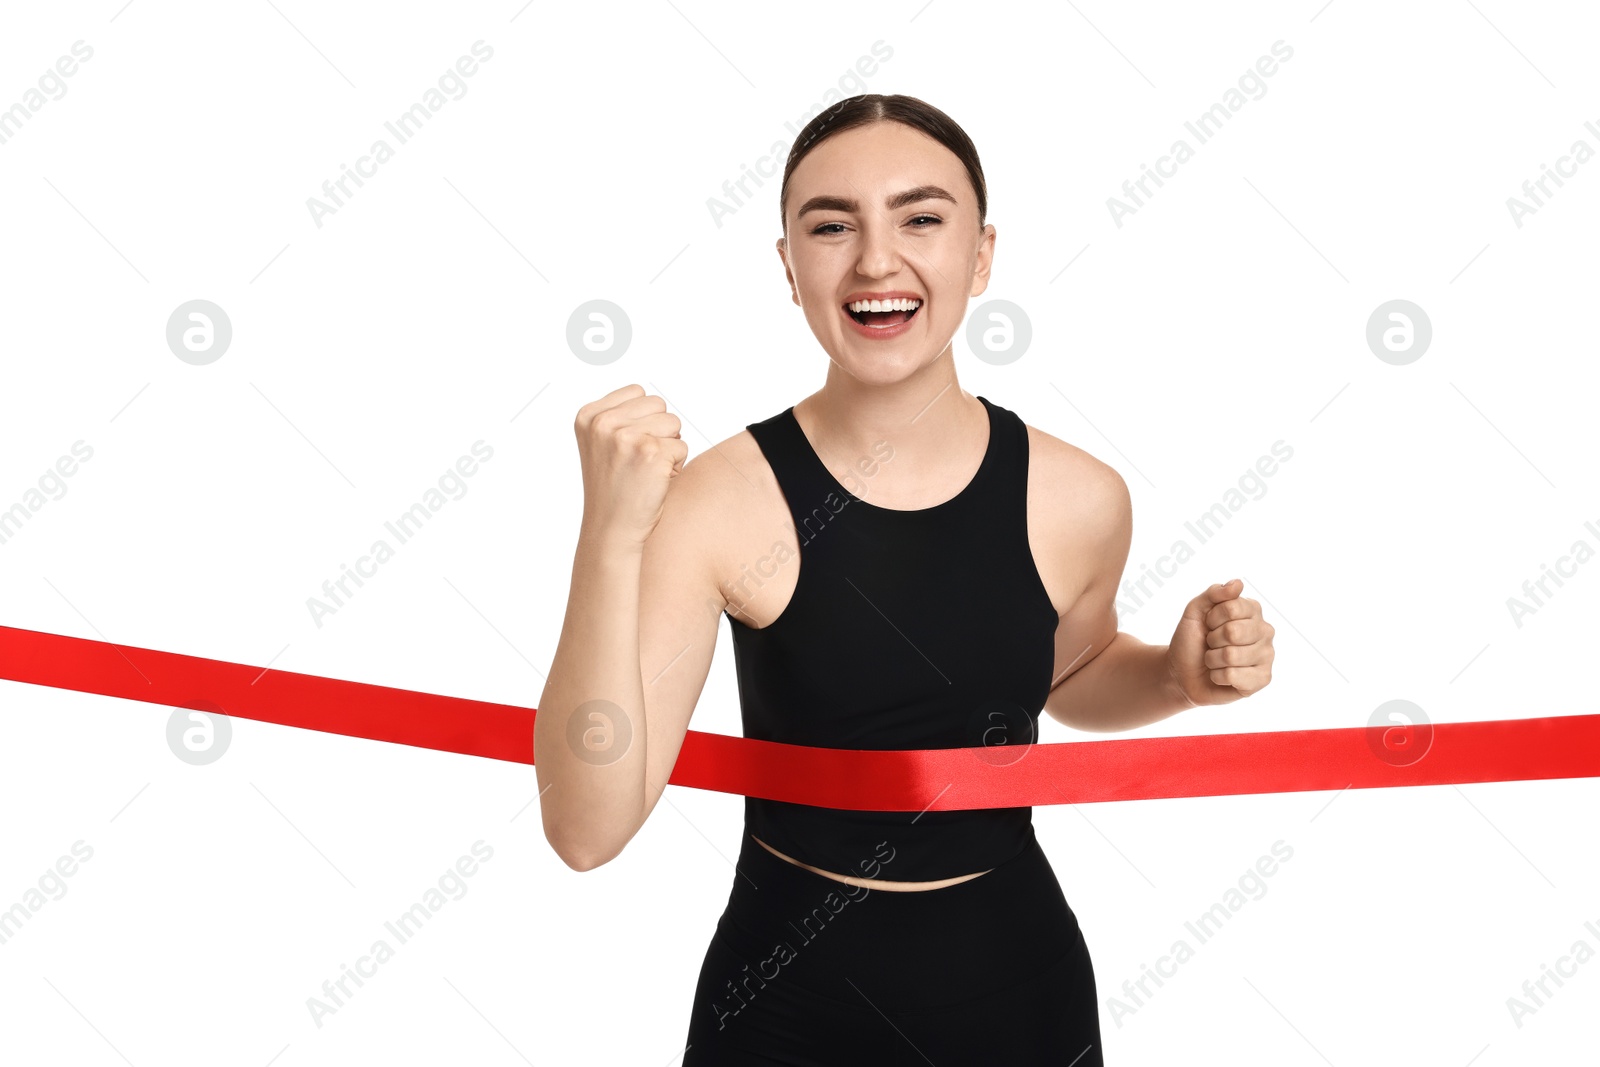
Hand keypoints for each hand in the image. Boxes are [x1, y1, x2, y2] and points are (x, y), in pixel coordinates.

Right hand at [573, 384, 687, 550]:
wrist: (611, 530)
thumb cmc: (614, 489)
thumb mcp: (601, 443)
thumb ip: (620, 416)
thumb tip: (655, 400)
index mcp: (588, 416)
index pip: (638, 392)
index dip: (643, 421)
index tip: (627, 449)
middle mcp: (604, 423)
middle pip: (659, 405)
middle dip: (659, 432)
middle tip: (639, 463)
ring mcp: (627, 437)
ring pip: (674, 423)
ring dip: (669, 448)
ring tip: (647, 471)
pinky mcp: (652, 453)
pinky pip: (682, 446)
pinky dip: (676, 466)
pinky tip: (655, 482)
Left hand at [1165, 579, 1274, 706]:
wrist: (1182, 673)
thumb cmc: (1192, 641)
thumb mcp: (1195, 611)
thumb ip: (1214, 593)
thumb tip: (1238, 583)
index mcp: (1252, 610)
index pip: (1232, 608)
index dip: (1212, 618)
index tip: (1208, 624)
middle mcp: (1265, 631)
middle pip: (1233, 632)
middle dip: (1212, 640)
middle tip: (1211, 644)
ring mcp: (1267, 655)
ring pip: (1231, 656)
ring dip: (1213, 660)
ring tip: (1215, 660)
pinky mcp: (1263, 679)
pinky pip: (1233, 676)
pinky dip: (1218, 676)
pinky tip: (1222, 676)